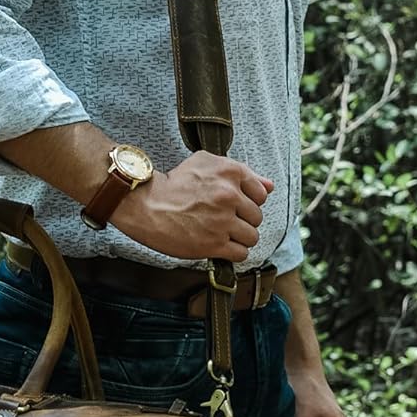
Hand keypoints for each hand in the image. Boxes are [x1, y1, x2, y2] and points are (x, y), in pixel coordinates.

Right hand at [112, 151, 272, 260]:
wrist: (146, 204)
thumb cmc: (174, 183)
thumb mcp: (206, 163)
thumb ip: (241, 172)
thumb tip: (270, 186)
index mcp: (230, 173)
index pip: (261, 194)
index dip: (248, 201)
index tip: (233, 204)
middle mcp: (229, 195)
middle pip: (257, 217)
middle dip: (243, 220)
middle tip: (223, 220)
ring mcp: (222, 221)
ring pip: (252, 236)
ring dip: (239, 238)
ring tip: (221, 233)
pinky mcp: (213, 244)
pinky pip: (241, 253)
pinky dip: (232, 252)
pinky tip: (219, 245)